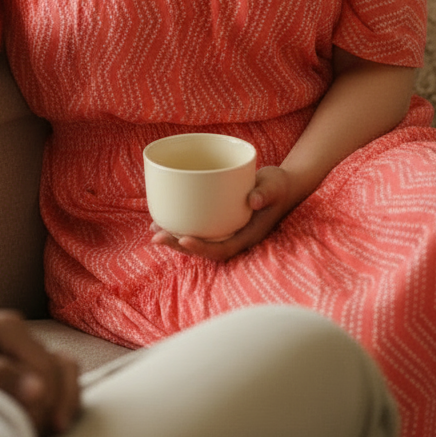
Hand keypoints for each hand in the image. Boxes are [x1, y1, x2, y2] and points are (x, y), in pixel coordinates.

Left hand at [0, 305, 79, 436]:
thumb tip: (39, 391)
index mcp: (10, 328)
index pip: (47, 369)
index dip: (45, 401)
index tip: (31, 426)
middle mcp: (22, 336)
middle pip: (61, 369)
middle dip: (58, 403)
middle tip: (44, 431)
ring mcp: (22, 347)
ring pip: (63, 370)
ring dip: (64, 399)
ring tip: (54, 426)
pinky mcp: (19, 360)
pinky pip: (53, 374)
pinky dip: (58, 394)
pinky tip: (48, 415)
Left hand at [150, 166, 297, 260]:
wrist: (281, 186)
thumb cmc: (279, 187)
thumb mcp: (275, 187)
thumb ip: (265, 192)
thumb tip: (254, 200)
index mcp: (247, 236)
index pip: (222, 250)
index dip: (201, 248)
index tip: (183, 239)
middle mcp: (234, 237)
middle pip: (204, 249)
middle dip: (179, 245)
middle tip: (156, 236)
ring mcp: (226, 229)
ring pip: (198, 239)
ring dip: (175, 237)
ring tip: (154, 229)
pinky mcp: (219, 218)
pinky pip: (199, 226)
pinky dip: (182, 223)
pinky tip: (165, 215)